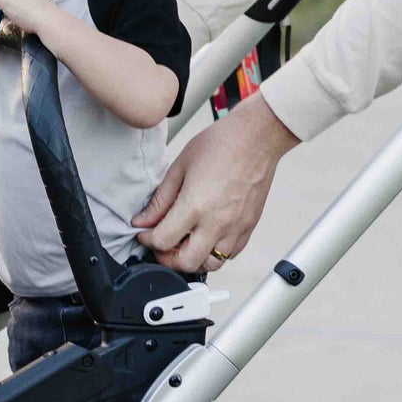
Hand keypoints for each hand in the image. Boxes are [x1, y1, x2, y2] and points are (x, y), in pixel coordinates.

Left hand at [134, 96, 297, 270]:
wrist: (258, 137)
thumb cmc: (222, 144)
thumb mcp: (180, 167)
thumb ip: (160, 199)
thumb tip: (143, 220)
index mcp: (195, 206)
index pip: (163, 240)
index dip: (148, 240)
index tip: (145, 233)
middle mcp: (217, 223)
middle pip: (186, 263)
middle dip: (167, 258)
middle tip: (161, 245)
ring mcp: (236, 228)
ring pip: (211, 265)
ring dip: (193, 259)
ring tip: (185, 243)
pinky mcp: (249, 226)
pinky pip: (230, 254)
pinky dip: (215, 253)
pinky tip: (207, 237)